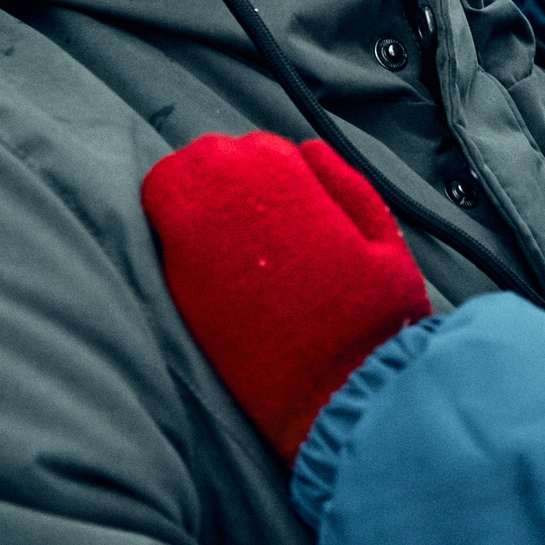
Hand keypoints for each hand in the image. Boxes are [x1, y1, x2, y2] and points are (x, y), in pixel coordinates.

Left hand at [143, 133, 429, 459]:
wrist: (338, 397)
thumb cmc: (371, 322)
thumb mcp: (383, 242)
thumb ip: (345, 184)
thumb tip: (308, 149)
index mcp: (287, 186)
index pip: (254, 147)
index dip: (267, 169)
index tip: (282, 197)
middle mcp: (231, 207)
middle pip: (202, 160)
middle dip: (222, 177)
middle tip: (251, 213)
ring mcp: (196, 251)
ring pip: (170, 192)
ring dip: (194, 202)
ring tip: (228, 237)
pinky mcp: (179, 295)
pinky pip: (160, 241)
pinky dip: (179, 242)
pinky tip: (210, 266)